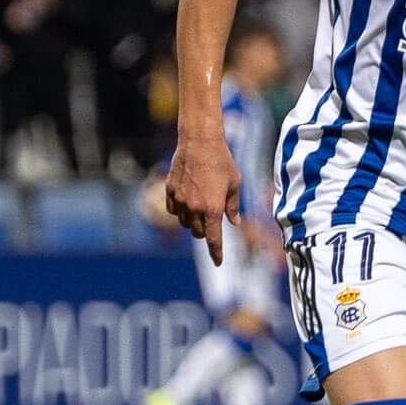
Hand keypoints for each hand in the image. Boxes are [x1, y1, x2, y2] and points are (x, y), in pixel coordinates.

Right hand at [165, 132, 241, 263]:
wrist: (200, 142)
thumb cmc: (222, 162)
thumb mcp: (235, 184)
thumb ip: (233, 207)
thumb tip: (234, 223)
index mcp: (213, 208)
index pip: (213, 239)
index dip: (216, 253)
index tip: (218, 262)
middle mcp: (194, 207)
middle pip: (198, 233)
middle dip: (206, 232)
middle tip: (213, 220)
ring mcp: (180, 200)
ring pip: (185, 223)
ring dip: (193, 222)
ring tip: (201, 207)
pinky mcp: (170, 191)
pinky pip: (173, 211)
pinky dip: (180, 212)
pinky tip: (187, 202)